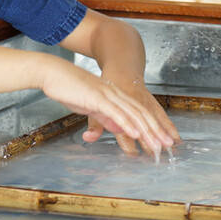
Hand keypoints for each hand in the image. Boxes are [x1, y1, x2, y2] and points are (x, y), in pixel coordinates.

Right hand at [37, 61, 176, 154]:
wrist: (52, 72)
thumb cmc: (68, 89)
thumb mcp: (91, 107)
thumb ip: (106, 118)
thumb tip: (119, 129)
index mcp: (115, 96)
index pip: (139, 113)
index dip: (152, 127)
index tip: (161, 141)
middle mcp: (116, 94)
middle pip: (142, 114)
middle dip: (156, 131)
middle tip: (167, 146)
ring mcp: (108, 95)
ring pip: (133, 115)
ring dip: (147, 131)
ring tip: (157, 144)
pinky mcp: (98, 98)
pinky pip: (117, 112)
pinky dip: (128, 124)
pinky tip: (137, 134)